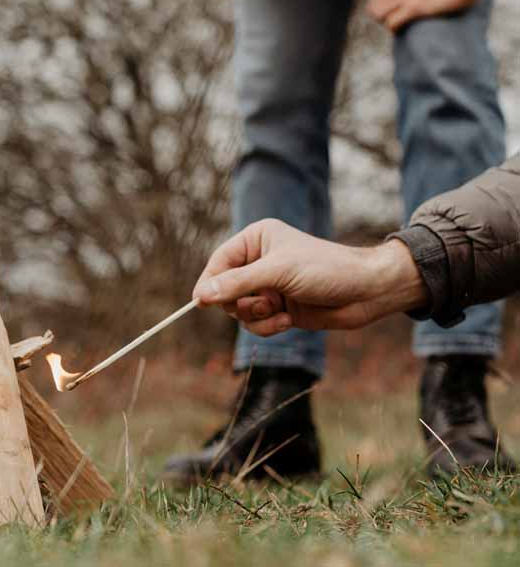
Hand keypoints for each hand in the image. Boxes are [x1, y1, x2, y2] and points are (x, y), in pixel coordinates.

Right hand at [193, 219, 427, 335]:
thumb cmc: (326, 269)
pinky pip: (255, 324)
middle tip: (261, 303)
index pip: (219, 262)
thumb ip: (237, 284)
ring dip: (256, 316)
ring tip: (278, 311)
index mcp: (256, 240)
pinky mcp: (278, 308)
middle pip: (224, 289)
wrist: (366, 292)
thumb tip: (201, 295)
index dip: (209, 282)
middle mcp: (259, 262)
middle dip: (240, 302)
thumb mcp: (278, 273)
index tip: (201, 301)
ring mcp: (268, 287)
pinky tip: (287, 321)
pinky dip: (267, 326)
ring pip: (239, 310)